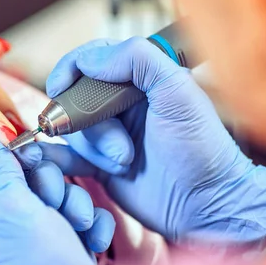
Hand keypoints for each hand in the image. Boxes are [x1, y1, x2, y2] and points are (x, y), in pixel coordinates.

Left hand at [0, 135, 112, 264]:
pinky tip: (90, 239)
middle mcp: (13, 225)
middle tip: (50, 198)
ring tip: (74, 225)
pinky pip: (84, 214)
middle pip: (27, 177)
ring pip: (61, 193)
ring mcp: (45, 235)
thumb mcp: (12, 208)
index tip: (24, 151)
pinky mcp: (72, 243)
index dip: (5, 155)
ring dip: (74, 204)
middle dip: (48, 183)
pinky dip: (92, 224)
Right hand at [42, 37, 265, 251]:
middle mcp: (120, 103)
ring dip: (95, 149)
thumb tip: (87, 59)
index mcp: (139, 78)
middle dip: (91, 122)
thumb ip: (137, 59)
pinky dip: (64, 160)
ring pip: (74, 130)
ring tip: (125, 163)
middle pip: (76, 98)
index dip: (70, 70)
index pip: (91, 59)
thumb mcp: (178, 91)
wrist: (206, 205)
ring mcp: (108, 134)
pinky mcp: (99, 164)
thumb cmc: (201, 148)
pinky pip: (68, 156)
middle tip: (120, 147)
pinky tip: (75, 167)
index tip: (59, 87)